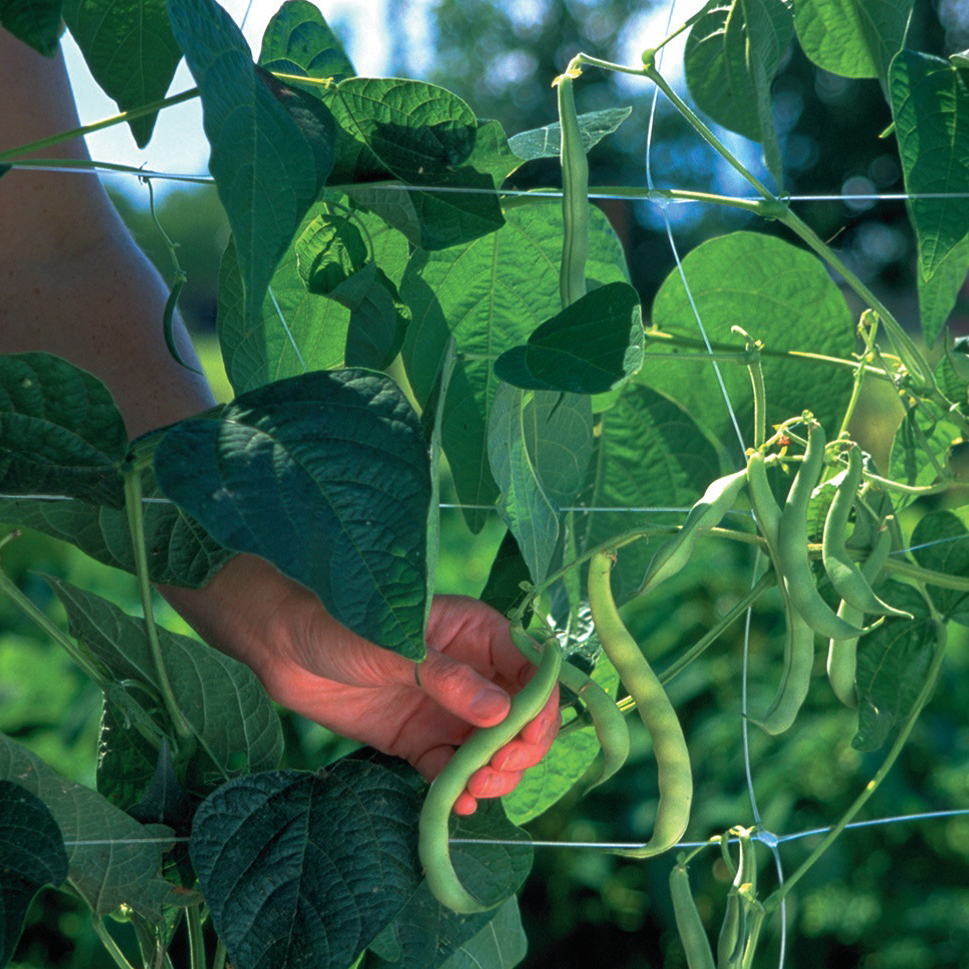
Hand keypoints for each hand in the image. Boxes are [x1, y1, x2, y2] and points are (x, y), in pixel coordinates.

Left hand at [163, 556, 559, 814]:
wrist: (283, 646)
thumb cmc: (342, 622)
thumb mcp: (398, 646)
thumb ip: (448, 679)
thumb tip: (502, 713)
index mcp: (476, 633)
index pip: (532, 670)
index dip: (538, 708)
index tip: (523, 741)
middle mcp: (470, 672)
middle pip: (519, 717)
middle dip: (517, 749)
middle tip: (494, 771)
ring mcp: (445, 707)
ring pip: (491, 748)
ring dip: (492, 774)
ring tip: (472, 790)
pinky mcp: (417, 738)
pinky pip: (450, 767)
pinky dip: (459, 788)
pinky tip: (457, 804)